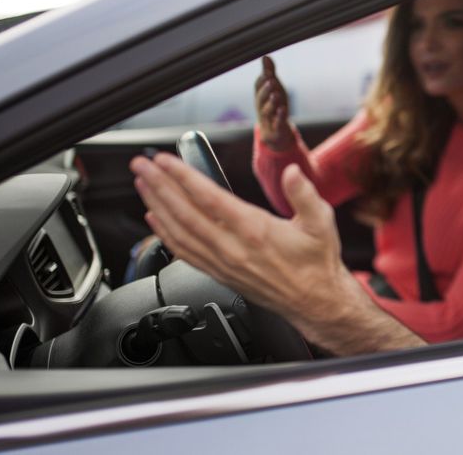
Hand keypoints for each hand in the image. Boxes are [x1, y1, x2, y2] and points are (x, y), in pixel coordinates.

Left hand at [130, 152, 425, 354]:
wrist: (315, 301)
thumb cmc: (317, 262)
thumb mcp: (320, 221)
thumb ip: (303, 193)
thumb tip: (292, 173)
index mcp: (254, 231)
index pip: (209, 199)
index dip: (183, 177)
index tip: (165, 160)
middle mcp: (232, 248)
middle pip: (185, 213)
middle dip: (160, 186)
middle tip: (142, 165)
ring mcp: (223, 263)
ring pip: (179, 232)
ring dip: (157, 206)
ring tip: (142, 185)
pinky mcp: (220, 273)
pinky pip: (185, 252)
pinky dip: (165, 234)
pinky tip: (155, 220)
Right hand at [255, 56, 294, 151]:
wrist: (275, 134)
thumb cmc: (273, 106)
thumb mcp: (274, 89)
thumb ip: (270, 74)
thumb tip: (265, 56)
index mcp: (260, 97)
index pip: (257, 87)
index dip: (261, 80)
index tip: (267, 71)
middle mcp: (261, 107)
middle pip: (260, 98)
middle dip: (265, 90)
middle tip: (271, 80)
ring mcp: (268, 119)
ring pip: (267, 110)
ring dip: (272, 102)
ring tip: (276, 94)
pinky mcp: (276, 128)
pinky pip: (277, 122)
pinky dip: (279, 116)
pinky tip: (283, 109)